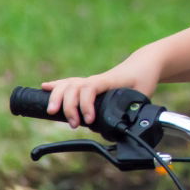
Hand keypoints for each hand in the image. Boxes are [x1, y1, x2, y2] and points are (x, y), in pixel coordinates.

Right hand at [41, 50, 160, 128]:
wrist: (146, 63)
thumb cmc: (144, 78)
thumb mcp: (143, 94)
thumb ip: (134, 109)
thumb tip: (125, 126)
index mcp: (108, 81)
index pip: (89, 88)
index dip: (85, 104)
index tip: (89, 120)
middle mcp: (96, 80)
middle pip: (73, 87)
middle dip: (68, 106)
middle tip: (74, 124)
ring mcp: (92, 80)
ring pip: (68, 84)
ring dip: (57, 98)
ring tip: (52, 112)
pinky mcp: (90, 83)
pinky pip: (70, 83)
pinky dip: (56, 86)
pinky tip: (44, 88)